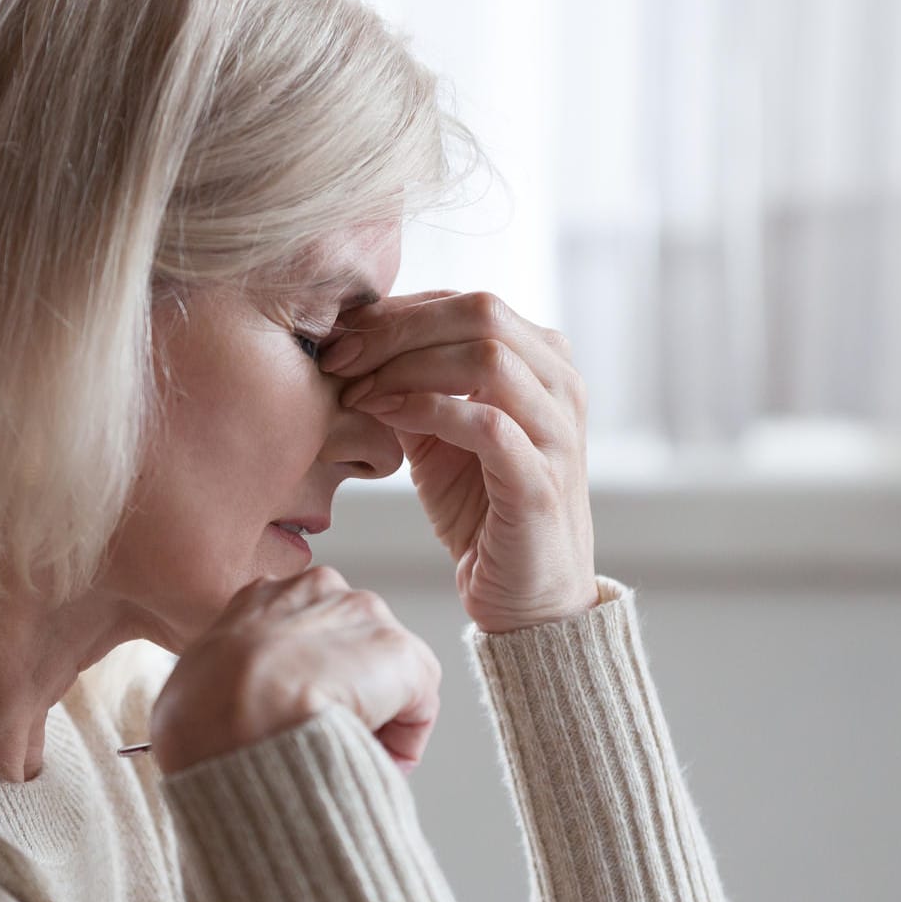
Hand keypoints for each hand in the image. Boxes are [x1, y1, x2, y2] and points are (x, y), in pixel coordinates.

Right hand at [149, 566, 440, 776]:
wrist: (230, 717)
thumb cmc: (198, 715)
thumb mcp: (194, 686)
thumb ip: (225, 685)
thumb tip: (230, 718)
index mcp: (262, 596)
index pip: (302, 636)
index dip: (303, 686)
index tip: (296, 722)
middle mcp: (319, 590)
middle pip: (350, 650)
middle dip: (345, 695)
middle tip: (324, 741)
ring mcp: (364, 617)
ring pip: (386, 677)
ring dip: (373, 717)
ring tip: (342, 754)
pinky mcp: (401, 654)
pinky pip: (417, 708)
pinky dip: (402, 742)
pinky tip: (368, 759)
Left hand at [318, 290, 598, 633]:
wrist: (525, 597)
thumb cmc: (481, 510)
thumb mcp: (436, 436)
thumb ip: (410, 386)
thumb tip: (353, 344)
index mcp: (542, 362)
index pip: (466, 304)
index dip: (398, 311)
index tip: (340, 338)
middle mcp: (560, 386)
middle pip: (481, 313)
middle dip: (398, 328)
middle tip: (340, 356)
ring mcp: (558, 432)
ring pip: (488, 357)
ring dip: (407, 366)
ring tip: (356, 391)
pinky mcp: (540, 482)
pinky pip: (486, 424)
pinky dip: (426, 410)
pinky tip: (383, 416)